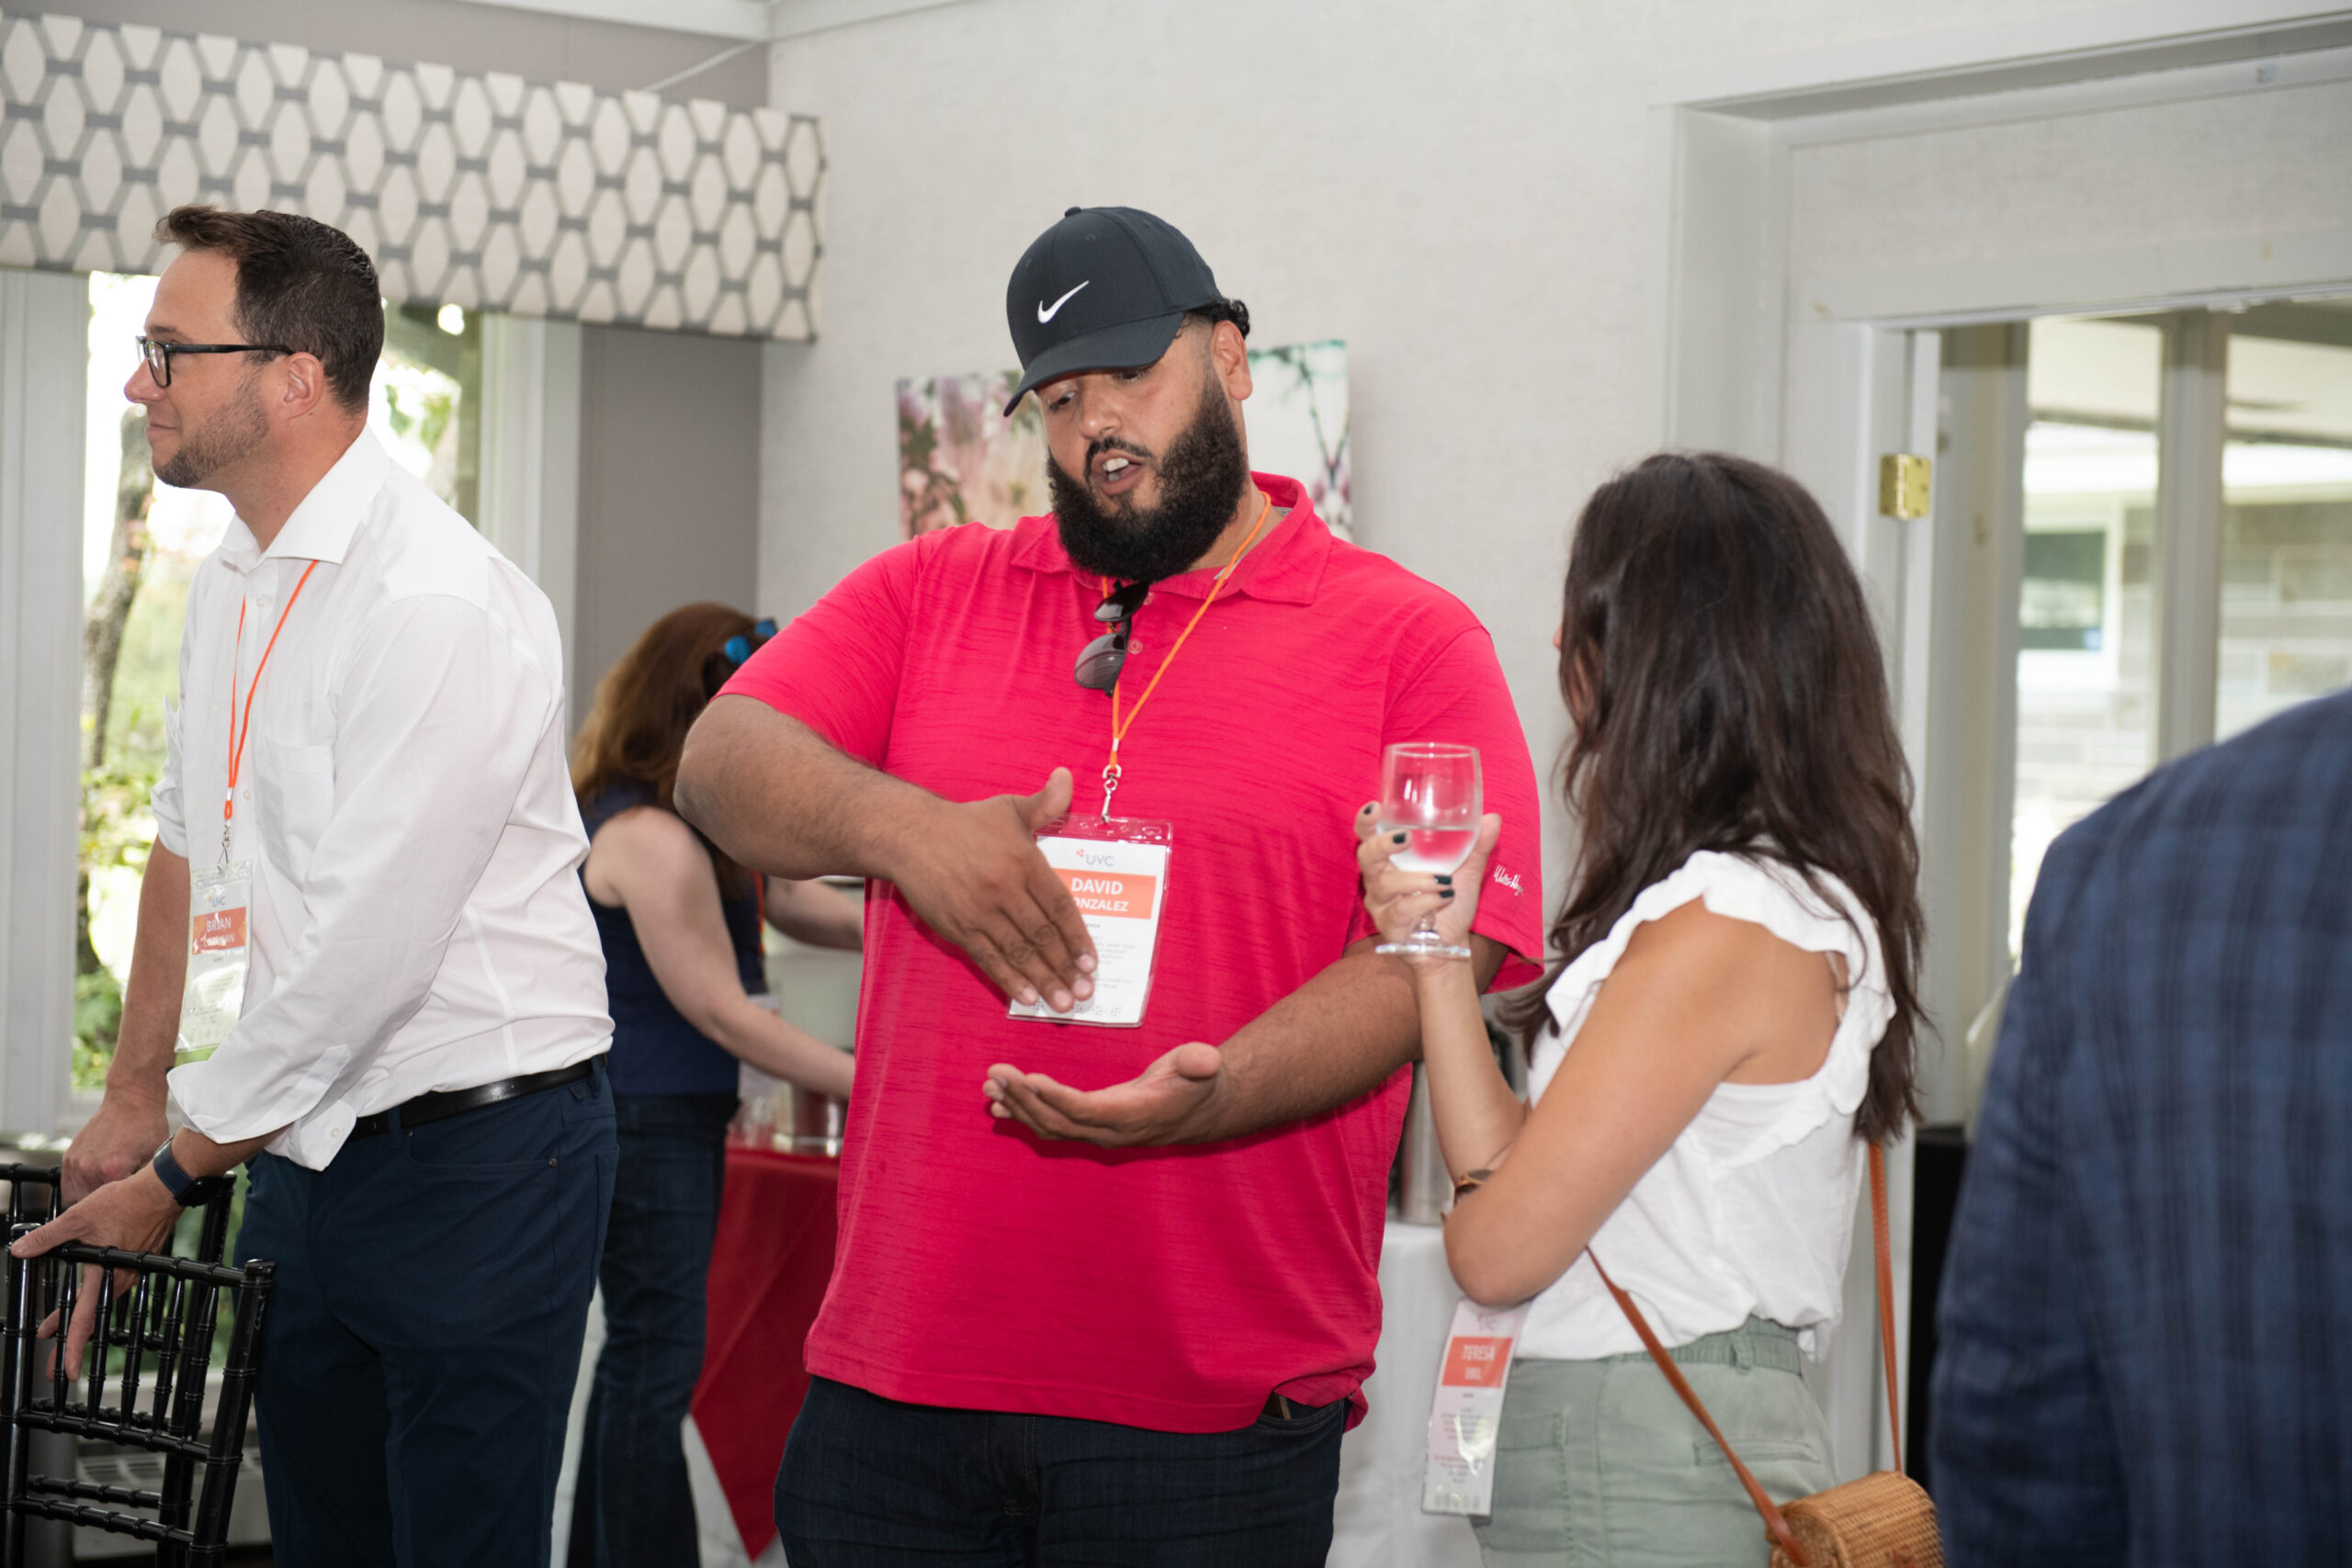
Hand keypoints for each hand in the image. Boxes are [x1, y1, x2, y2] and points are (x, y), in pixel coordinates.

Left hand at [12, 1166, 179, 1380]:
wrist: (163, 1189)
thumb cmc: (126, 1202)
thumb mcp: (78, 1217)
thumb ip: (48, 1236)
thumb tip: (20, 1249)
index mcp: (104, 1274)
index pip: (84, 1319)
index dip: (72, 1347)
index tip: (65, 1371)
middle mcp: (119, 1280)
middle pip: (91, 1319)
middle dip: (70, 1343)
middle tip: (56, 1366)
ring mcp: (128, 1272)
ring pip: (99, 1304)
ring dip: (78, 1319)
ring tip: (57, 1328)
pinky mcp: (134, 1263)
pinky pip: (110, 1289)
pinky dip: (92, 1299)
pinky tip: (84, 1294)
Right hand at [62, 1092, 168, 1203]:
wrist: (131, 1101)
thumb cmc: (147, 1127)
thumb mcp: (155, 1159)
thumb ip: (144, 1185)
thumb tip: (146, 1205)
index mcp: (112, 1171)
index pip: (112, 1208)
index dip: (123, 1210)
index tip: (129, 1207)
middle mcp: (89, 1169)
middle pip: (93, 1207)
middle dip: (106, 1206)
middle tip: (119, 1200)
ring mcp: (76, 1163)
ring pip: (77, 1198)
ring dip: (91, 1197)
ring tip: (108, 1190)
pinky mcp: (68, 1157)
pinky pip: (68, 1185)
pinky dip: (80, 1187)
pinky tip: (96, 1181)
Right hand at [893, 768, 1096, 1011]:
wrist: (909, 835)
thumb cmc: (965, 823)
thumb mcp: (1008, 808)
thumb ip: (1044, 802)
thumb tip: (1066, 778)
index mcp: (1023, 861)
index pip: (1059, 905)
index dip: (1077, 937)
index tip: (1091, 961)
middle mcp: (1004, 889)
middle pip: (1042, 935)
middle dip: (1065, 967)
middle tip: (1084, 993)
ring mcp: (979, 911)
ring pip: (1018, 952)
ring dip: (1043, 980)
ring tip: (1062, 1004)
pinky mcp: (957, 927)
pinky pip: (988, 958)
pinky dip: (1009, 980)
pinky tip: (1026, 997)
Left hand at [982, 1042, 1224, 1146]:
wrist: (1201, 1109)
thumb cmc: (1200, 1082)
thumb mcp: (1205, 1067)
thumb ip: (1199, 1063)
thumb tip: (1205, 1060)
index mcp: (1134, 1116)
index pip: (1087, 1111)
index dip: (1056, 1098)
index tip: (1027, 1078)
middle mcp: (1111, 1132)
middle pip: (1059, 1121)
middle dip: (1024, 1098)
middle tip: (995, 1074)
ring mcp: (1098, 1133)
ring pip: (1050, 1126)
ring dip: (1018, 1107)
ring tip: (989, 1087)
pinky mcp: (1091, 1127)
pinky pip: (1052, 1125)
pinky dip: (1024, 1114)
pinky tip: (1000, 1104)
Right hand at [1356, 805, 1501, 964]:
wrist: (1451, 940)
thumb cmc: (1449, 900)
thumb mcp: (1466, 870)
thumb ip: (1476, 845)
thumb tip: (1492, 819)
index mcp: (1391, 857)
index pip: (1368, 834)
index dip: (1366, 820)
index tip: (1376, 807)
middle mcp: (1378, 877)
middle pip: (1366, 855)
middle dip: (1382, 844)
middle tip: (1405, 837)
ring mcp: (1380, 902)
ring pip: (1385, 883)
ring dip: (1417, 879)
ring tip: (1444, 881)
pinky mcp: (1387, 925)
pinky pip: (1400, 910)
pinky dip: (1425, 901)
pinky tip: (1443, 898)